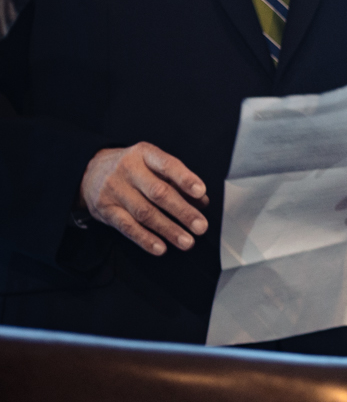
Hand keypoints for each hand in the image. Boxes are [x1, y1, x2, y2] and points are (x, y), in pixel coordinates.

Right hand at [78, 143, 209, 255]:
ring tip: (187, 242)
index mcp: (145, 154)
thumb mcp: (152, 164)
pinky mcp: (105, 210)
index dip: (185, 179)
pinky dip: (145, 239)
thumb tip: (202, 201)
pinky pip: (127, 227)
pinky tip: (160, 248)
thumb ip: (177, 180)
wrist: (90, 172)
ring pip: (144, 213)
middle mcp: (128, 170)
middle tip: (200, 226)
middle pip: (158, 193)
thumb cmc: (133, 168)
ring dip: (168, 230)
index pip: (167, 165)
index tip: (201, 192)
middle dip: (182, 211)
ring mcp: (114, 190)